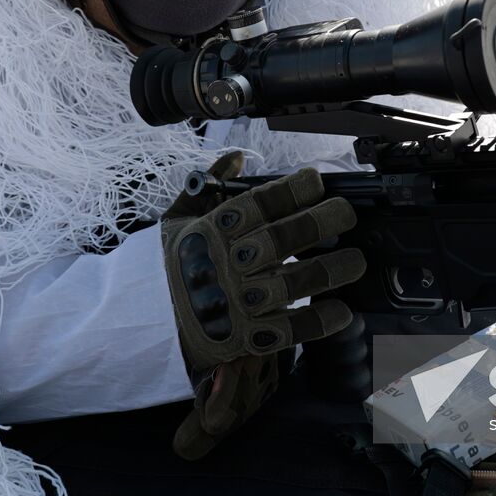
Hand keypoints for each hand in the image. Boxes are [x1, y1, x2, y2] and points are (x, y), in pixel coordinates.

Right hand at [161, 151, 363, 456]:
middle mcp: (229, 263)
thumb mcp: (176, 219)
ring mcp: (239, 302)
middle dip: (322, 222)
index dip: (292, 190)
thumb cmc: (163, 267)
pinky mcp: (246, 337)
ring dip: (331, 271)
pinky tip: (341, 312)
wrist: (137, 323)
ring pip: (294, 283)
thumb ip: (208, 187)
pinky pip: (289, 329)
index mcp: (214, 230)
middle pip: (284, 239)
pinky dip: (317, 322)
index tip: (317, 181)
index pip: (260, 203)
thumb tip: (237, 158)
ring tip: (357, 261)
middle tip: (348, 214)